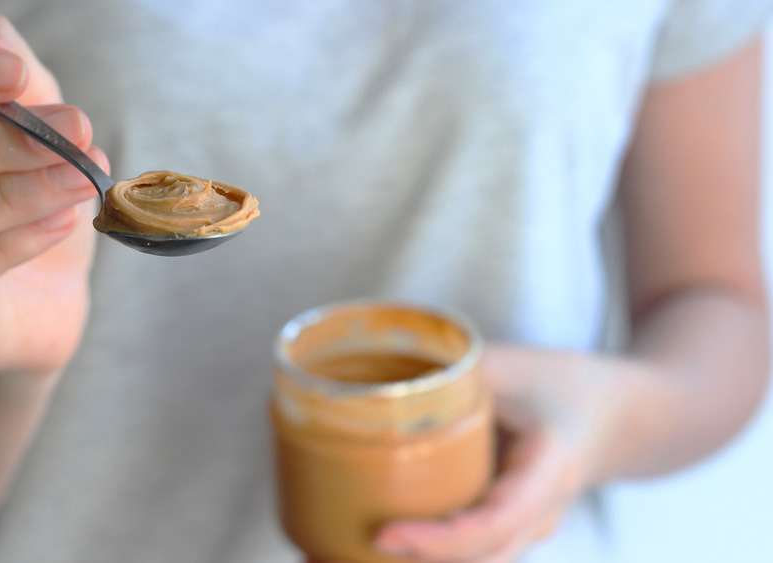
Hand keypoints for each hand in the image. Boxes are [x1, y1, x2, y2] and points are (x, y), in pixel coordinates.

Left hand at [313, 345, 635, 562]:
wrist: (620, 418)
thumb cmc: (564, 386)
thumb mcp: (513, 365)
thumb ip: (451, 368)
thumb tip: (371, 371)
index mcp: (547, 475)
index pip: (494, 525)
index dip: (440, 541)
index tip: (384, 537)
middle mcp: (535, 519)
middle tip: (326, 558)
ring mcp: (519, 533)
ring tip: (323, 558)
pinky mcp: (499, 532)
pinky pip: (458, 556)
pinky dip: (413, 557)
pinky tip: (354, 550)